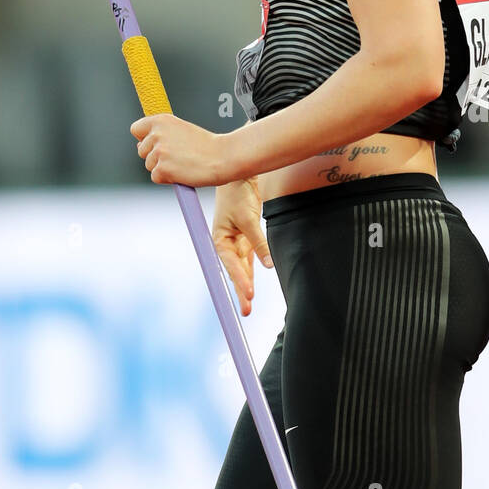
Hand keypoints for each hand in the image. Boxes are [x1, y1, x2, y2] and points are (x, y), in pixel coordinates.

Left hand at [130, 113, 230, 187]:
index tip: (156, 143)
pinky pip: (156, 177)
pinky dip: (167, 178)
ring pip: (149, 165)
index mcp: (161, 120)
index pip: (136, 129)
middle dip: (155, 156)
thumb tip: (140, 144)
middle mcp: (157, 134)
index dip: (144, 138)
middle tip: (177, 156)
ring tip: (182, 163)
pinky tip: (182, 172)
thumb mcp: (181, 129)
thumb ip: (162, 133)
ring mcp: (159, 152)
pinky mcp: (162, 169)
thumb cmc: (205, 145)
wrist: (222, 156)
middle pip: (141, 150)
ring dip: (163, 167)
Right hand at [212, 178, 272, 315]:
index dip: (239, 280)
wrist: (240, 176)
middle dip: (239, 291)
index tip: (249, 294)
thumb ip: (258, 242)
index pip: (230, 265)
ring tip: (248, 306)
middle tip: (246, 312)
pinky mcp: (246, 239)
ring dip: (245, 285)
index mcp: (219, 239)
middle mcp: (226, 244)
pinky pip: (249, 259)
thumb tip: (268, 263)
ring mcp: (236, 242)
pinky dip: (251, 272)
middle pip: (233, 272)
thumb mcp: (248, 219)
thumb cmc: (237, 195)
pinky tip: (251, 287)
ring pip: (242, 269)